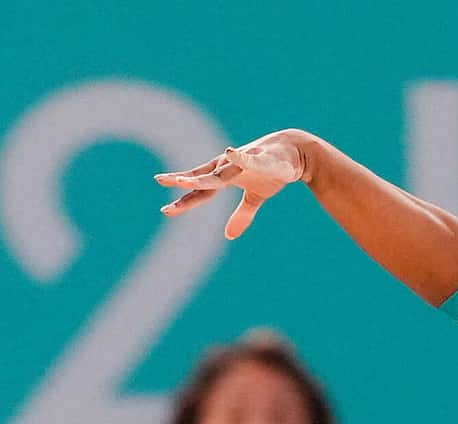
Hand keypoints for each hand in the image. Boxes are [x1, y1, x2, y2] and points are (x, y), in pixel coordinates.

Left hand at [155, 132, 312, 239]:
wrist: (297, 152)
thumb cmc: (273, 172)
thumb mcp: (256, 197)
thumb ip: (241, 215)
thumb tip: (228, 235)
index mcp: (225, 177)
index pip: (201, 191)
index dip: (185, 200)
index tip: (166, 210)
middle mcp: (229, 167)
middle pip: (203, 178)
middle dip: (183, 182)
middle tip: (160, 180)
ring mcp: (242, 161)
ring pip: (220, 172)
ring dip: (203, 177)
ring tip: (183, 181)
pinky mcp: (261, 158)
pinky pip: (249, 158)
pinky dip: (239, 157)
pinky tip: (229, 152)